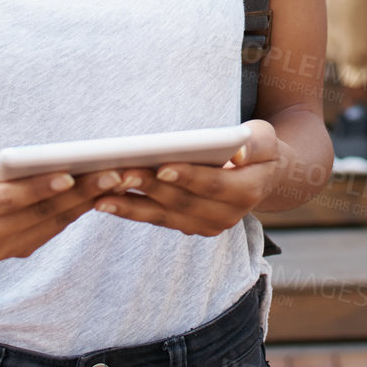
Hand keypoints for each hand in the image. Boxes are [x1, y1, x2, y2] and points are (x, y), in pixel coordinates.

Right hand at [0, 147, 125, 261]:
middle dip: (79, 193)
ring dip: (88, 201)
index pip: (7, 199)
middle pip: (38, 213)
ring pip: (52, 223)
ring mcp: (2, 249)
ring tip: (119, 180)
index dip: (39, 188)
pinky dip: (78, 209)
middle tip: (114, 173)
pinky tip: (103, 191)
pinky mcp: (18, 251)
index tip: (69, 173)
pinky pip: (53, 228)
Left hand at [90, 119, 282, 237]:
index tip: (161, 166)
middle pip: (182, 202)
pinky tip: (105, 201)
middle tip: (119, 174)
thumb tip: (238, 154)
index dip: (188, 176)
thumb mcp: (265, 138)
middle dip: (149, 188)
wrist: (263, 176)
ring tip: (100, 195)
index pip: (214, 185)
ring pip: (164, 216)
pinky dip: (131, 210)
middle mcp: (226, 216)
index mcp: (247, 192)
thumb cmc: (259, 148)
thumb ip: (255, 143)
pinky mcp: (189, 227)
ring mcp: (206, 226)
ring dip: (131, 206)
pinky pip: (156, 219)